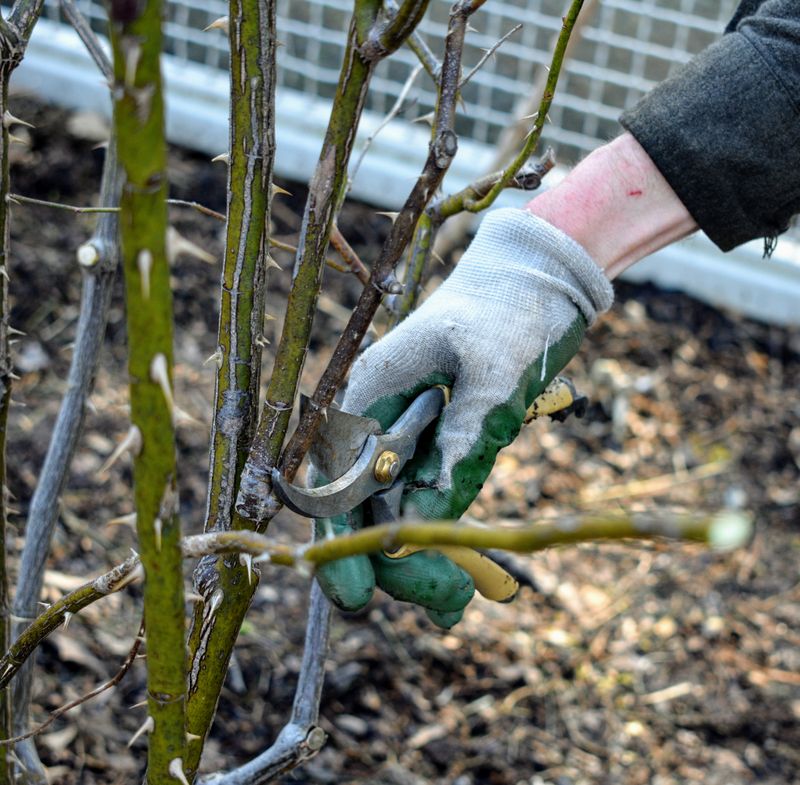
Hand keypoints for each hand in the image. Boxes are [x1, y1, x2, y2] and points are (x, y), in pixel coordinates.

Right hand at [315, 208, 612, 626]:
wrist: (538, 280)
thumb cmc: (510, 310)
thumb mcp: (494, 373)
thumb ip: (462, 444)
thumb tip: (427, 522)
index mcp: (368, 394)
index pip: (334, 481)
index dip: (339, 541)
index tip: (357, 595)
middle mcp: (378, 419)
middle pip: (367, 507)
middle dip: (397, 560)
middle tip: (447, 602)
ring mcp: (409, 433)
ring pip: (399, 510)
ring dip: (424, 557)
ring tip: (457, 600)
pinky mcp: (442, 441)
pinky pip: (433, 498)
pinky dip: (446, 535)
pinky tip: (464, 576)